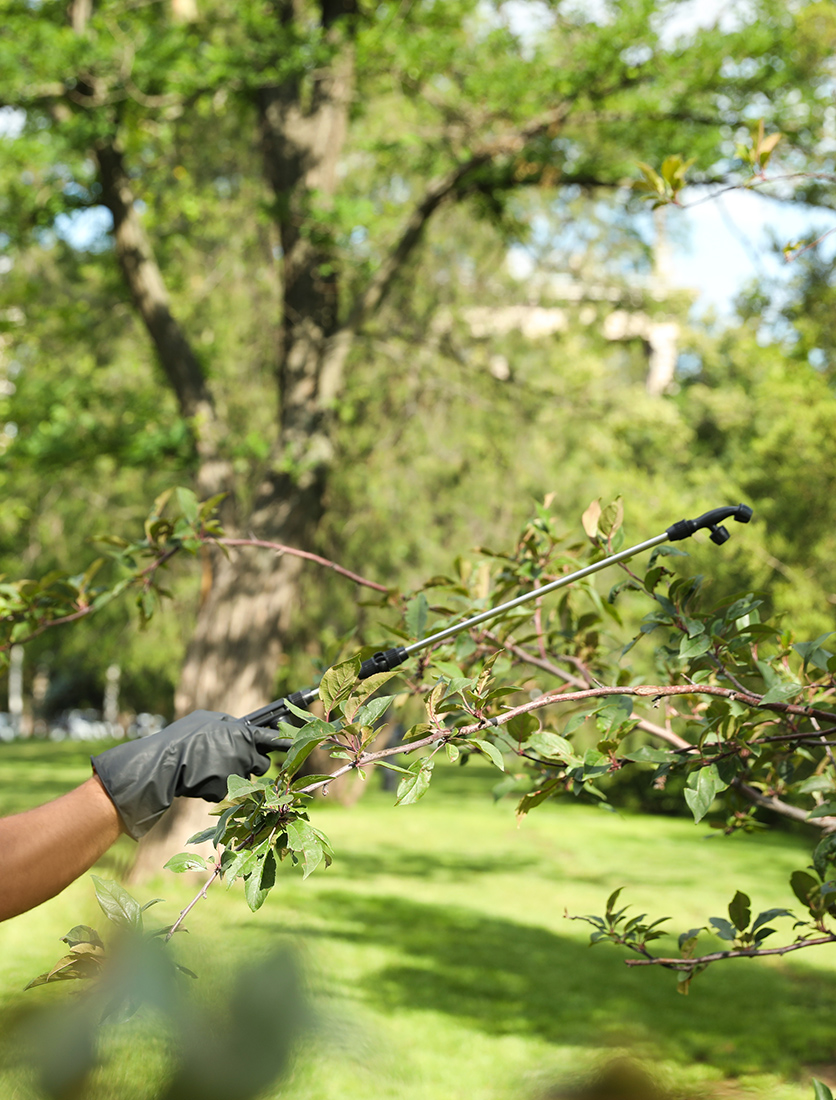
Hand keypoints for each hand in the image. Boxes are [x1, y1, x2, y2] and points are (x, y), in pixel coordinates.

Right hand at [92, 710, 277, 838]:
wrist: (165, 763)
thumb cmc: (185, 736)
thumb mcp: (208, 719)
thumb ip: (229, 724)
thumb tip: (239, 726)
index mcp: (242, 734)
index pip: (272, 739)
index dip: (287, 743)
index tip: (300, 745)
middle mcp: (243, 755)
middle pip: (260, 764)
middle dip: (251, 763)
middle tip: (231, 758)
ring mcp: (235, 775)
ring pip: (244, 778)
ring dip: (234, 774)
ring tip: (210, 766)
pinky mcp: (224, 792)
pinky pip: (226, 790)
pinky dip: (216, 786)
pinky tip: (201, 778)